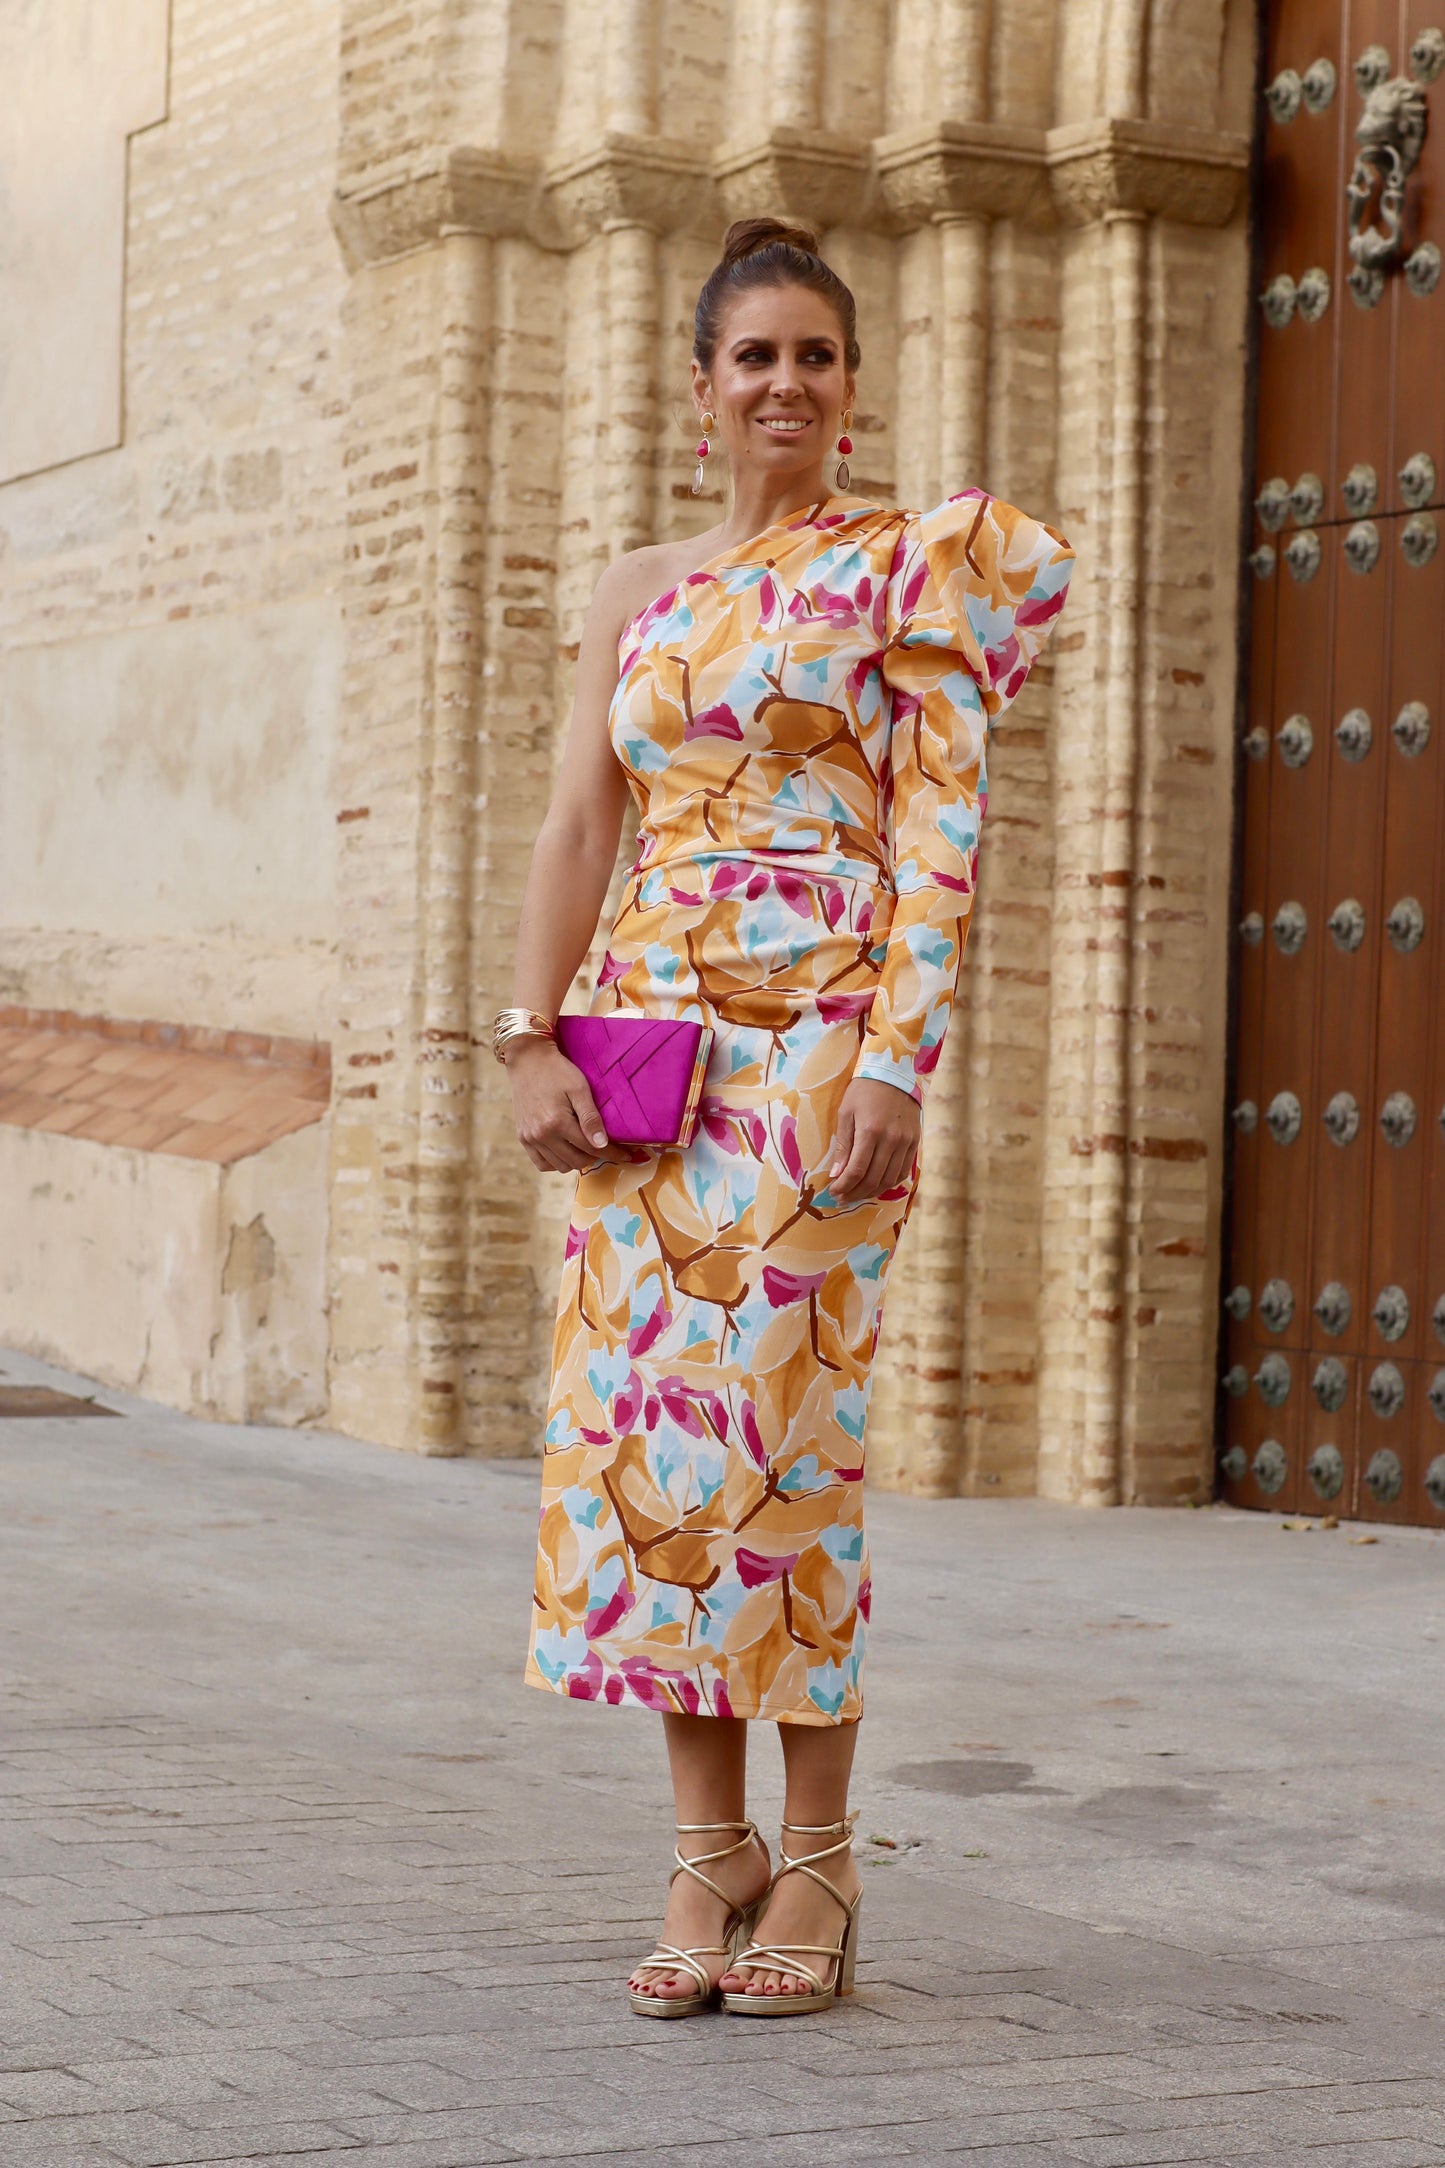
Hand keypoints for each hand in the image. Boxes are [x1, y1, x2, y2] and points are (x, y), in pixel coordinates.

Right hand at [508, 1039, 618, 1173]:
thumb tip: (602, 1144)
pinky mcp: (523, 1137)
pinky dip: (556, 1163)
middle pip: (576, 1161)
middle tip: (605, 1148)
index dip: (611, 1154)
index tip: (625, 1155)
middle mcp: (541, 1135)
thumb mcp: (579, 1089)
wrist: (528, 1060)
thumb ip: (590, 1118)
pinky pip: (542, 1164)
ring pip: (560, 1166)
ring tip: (586, 1149)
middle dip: (595, 1157)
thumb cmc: (557, 1071)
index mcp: (557, 1123)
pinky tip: (566, 1152)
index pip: (591, 1148)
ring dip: (576, 1161)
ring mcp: (530, 1138)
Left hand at [826, 1078, 920, 1204]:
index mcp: (871, 1131)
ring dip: (872, 1191)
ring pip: (890, 1179)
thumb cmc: (864, 1091)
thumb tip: (837, 1175)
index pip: (856, 1170)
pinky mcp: (915, 1142)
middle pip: (873, 1179)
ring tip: (857, 1194)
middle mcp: (891, 1140)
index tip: (833, 1192)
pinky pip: (903, 1171)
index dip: (844, 1186)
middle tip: (842, 1197)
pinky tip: (877, 1184)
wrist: (893, 1073)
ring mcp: (906, 1142)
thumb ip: (843, 1146)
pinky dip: (889, 1182)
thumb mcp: (846, 1113)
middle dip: (855, 1193)